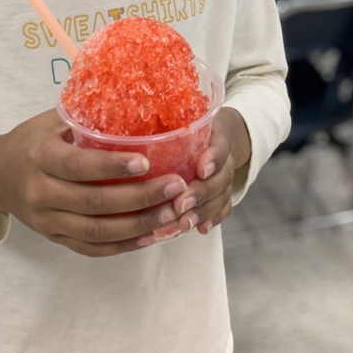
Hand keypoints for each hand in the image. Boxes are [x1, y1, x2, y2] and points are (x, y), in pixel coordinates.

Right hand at [0, 108, 192, 257]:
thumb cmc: (30, 141)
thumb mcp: (49, 121)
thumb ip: (84, 115)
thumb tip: (131, 98)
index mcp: (40, 158)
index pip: (78, 166)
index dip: (112, 166)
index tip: (146, 160)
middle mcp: (41, 194)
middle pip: (94, 204)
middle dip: (140, 198)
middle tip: (176, 187)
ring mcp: (48, 222)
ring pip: (97, 232)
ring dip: (139, 226)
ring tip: (172, 214)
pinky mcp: (55, 239)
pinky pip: (93, 248)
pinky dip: (124, 245)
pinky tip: (152, 235)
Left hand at [168, 108, 250, 238]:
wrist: (215, 140)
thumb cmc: (190, 130)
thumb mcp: (182, 121)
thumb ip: (164, 127)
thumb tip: (128, 133)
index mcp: (216, 138)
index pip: (219, 148)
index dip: (213, 160)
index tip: (200, 171)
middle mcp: (224, 161)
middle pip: (220, 179)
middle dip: (201, 193)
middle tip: (180, 204)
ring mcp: (225, 180)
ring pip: (221, 197)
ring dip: (204, 212)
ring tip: (184, 223)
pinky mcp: (223, 195)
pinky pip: (224, 209)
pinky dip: (213, 220)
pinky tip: (200, 230)